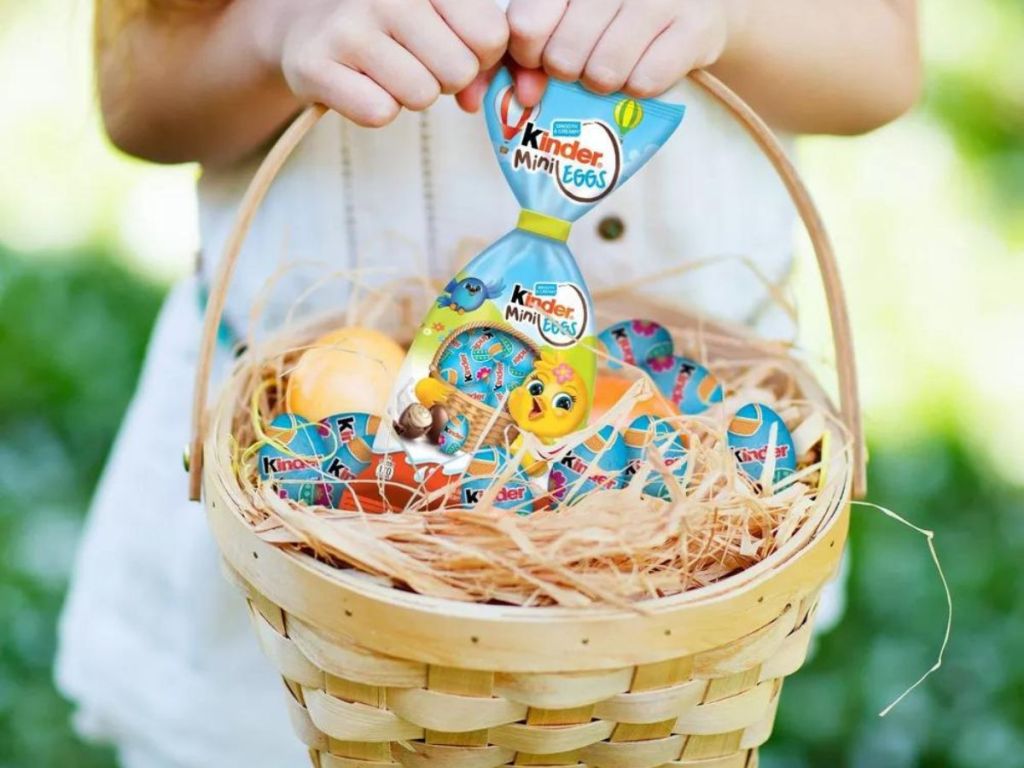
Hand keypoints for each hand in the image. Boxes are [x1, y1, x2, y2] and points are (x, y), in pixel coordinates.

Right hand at [270, 0, 508, 126]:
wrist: (308, 29)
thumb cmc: (390, 28)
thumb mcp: (437, 17)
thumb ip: (477, 48)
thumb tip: (479, 99)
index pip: (491, 34)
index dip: (481, 57)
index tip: (455, 49)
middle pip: (459, 71)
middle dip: (445, 80)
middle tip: (416, 64)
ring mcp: (348, 26)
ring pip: (421, 95)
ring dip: (409, 96)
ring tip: (386, 72)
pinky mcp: (315, 65)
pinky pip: (379, 112)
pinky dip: (374, 109)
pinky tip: (359, 84)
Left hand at [506, 0, 735, 97]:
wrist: (690, 0)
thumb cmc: (614, 10)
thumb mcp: (568, 14)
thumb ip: (533, 49)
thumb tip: (526, 95)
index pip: (527, 25)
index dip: (529, 54)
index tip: (542, 55)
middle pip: (564, 58)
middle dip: (571, 71)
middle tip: (586, 60)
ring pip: (604, 74)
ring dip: (605, 82)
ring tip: (616, 63)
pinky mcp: (695, 27)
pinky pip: (645, 82)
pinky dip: (640, 86)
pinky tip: (644, 64)